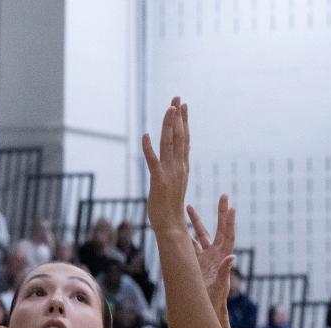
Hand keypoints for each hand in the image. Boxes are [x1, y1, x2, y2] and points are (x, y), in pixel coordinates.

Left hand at [143, 97, 189, 234]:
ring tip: (169, 108)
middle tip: (177, 97)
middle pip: (180, 137)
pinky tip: (145, 135)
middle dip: (178, 116)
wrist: (171, 227)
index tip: (183, 106)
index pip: (185, 140)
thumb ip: (180, 166)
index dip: (184, 122)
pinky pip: (153, 161)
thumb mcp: (178, 183)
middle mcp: (179, 168)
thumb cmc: (171, 209)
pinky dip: (148, 147)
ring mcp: (169, 173)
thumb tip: (184, 151)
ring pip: (169, 144)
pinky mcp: (158, 181)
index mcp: (183, 168)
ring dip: (169, 125)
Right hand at [186, 195, 235, 319]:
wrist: (206, 306)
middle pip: (218, 228)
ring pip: (200, 234)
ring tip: (188, 206)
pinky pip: (190, 245)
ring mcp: (205, 256)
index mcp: (222, 256)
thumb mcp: (221, 285)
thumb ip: (225, 271)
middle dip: (219, 212)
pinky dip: (185, 235)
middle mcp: (215, 253)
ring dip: (195, 221)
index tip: (231, 207)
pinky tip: (178, 226)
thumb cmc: (216, 298)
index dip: (229, 221)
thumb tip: (232, 258)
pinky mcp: (196, 261)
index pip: (228, 235)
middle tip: (223, 195)